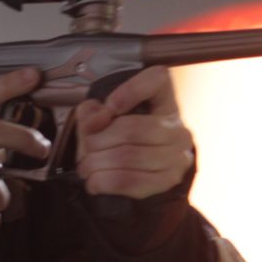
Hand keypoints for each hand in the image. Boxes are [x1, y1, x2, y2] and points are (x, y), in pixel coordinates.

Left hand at [74, 66, 194, 199]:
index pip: (157, 80)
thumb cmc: (124, 139)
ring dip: (97, 164)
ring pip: (127, 157)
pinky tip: (94, 181)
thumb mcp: (105, 116)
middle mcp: (176, 127)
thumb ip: (93, 111)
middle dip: (98, 140)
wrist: (147, 172)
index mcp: (164, 100)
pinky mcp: (168, 180)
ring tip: (86, 167)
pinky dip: (104, 181)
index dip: (130, 91)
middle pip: (131, 129)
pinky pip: (130, 180)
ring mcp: (176, 155)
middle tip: (85, 148)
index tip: (109, 106)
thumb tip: (97, 120)